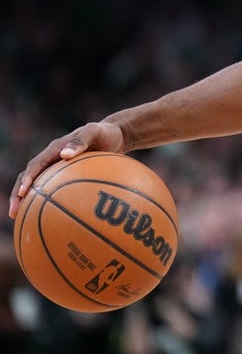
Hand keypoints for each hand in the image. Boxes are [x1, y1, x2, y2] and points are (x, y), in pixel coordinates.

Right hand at [9, 121, 125, 217]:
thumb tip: (65, 155)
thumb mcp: (94, 131)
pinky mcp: (68, 179)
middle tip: (13, 212)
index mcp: (53, 150)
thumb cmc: (105, 133)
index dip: (26, 179)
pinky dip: (53, 204)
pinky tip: (56, 220)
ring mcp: (58, 170)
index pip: (34, 166)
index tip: (22, 192)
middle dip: (18, 195)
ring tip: (24, 222)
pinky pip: (57, 192)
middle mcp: (52, 161)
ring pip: (40, 188)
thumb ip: (80, 140)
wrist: (115, 136)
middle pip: (29, 179)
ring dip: (30, 203)